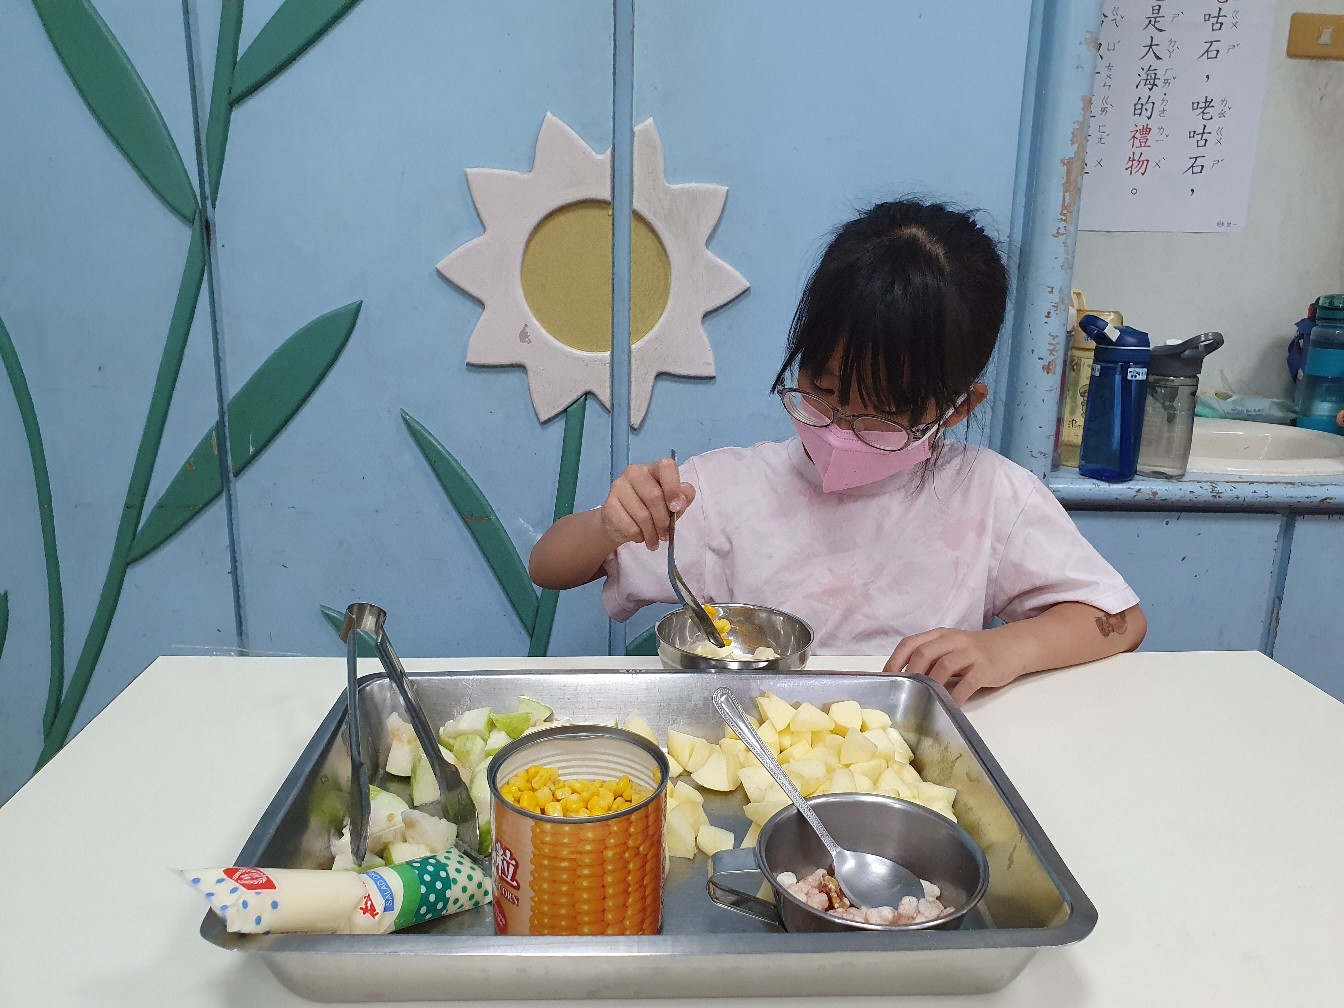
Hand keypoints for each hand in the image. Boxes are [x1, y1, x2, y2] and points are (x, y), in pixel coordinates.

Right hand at [599, 458, 696, 550]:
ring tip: (654, 541)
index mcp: (653, 468)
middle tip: (666, 536)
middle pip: (654, 496)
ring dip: (652, 534)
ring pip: (642, 515)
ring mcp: (618, 487)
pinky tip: (640, 536)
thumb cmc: (650, 509)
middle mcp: (634, 472)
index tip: (676, 508)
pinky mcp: (608, 506)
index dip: (674, 488)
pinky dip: (639, 536)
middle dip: (664, 521)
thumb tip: (684, 497)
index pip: (666, 467)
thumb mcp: (671, 504)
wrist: (619, 521)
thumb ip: (682, 498)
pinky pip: (630, 527)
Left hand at [883, 627, 1023, 704]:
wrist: (1012, 647)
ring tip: (922, 700)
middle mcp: (953, 640)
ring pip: (944, 665)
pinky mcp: (985, 668)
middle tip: (902, 693)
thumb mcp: (951, 648)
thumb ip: (931, 659)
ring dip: (930, 685)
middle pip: (924, 652)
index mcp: (940, 635)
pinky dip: (955, 696)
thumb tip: (904, 680)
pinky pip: (967, 683)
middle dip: (910, 674)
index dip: (895, 661)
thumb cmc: (976, 652)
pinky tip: (949, 707)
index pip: (910, 643)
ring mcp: (970, 653)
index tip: (886, 679)